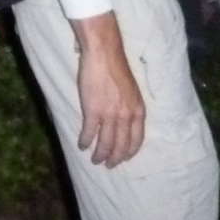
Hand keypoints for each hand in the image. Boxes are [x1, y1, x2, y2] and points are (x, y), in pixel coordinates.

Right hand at [71, 12, 144, 167]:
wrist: (104, 54)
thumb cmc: (116, 67)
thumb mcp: (132, 90)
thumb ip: (129, 106)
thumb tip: (123, 118)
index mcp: (138, 111)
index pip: (136, 140)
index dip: (129, 152)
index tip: (123, 158)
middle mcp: (127, 116)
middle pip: (121, 145)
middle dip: (115, 158)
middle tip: (108, 165)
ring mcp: (110, 115)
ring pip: (105, 143)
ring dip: (100, 154)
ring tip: (95, 159)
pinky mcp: (93, 110)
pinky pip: (89, 132)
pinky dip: (85, 141)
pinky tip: (81, 145)